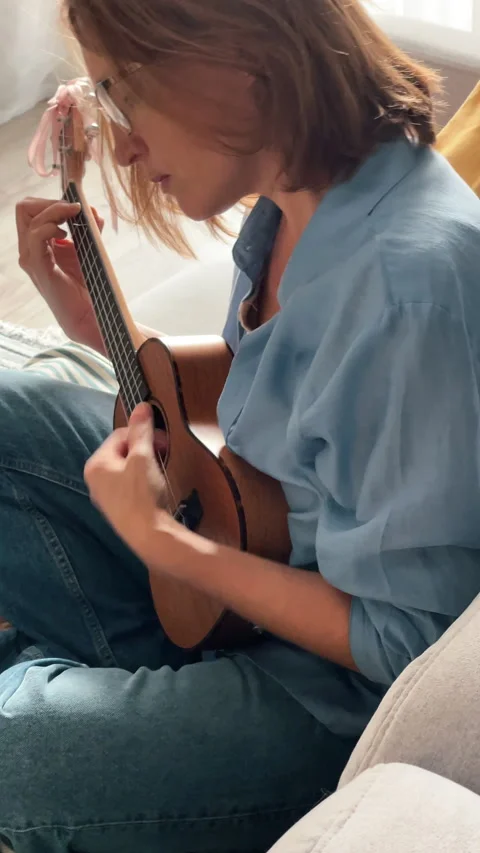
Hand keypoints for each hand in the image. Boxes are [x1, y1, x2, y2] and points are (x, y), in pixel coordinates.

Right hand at [16, 196, 105, 352]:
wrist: (88, 314)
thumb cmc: (86, 285)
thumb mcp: (87, 249)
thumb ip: (88, 229)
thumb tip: (92, 210)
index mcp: (37, 244)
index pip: (31, 209)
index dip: (52, 202)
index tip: (75, 207)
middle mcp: (29, 249)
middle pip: (25, 208)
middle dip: (51, 202)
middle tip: (73, 210)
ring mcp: (31, 258)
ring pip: (29, 216)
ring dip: (55, 210)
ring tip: (74, 218)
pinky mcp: (38, 267)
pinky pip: (35, 235)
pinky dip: (51, 226)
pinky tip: (67, 234)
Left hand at [84, 404, 170, 556]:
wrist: (149, 537)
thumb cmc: (142, 495)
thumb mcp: (143, 458)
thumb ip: (141, 430)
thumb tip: (141, 405)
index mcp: (95, 464)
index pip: (120, 434)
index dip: (144, 434)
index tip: (163, 442)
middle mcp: (94, 480)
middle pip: (122, 451)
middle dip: (144, 449)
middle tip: (163, 455)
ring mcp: (104, 497)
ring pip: (126, 469)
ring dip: (145, 464)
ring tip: (160, 471)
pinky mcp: (117, 510)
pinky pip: (128, 485)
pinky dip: (142, 481)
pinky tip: (154, 488)